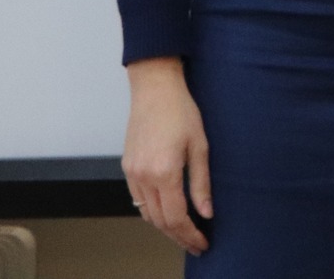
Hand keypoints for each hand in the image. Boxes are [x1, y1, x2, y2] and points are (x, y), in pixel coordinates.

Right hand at [121, 57, 211, 254]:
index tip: (202, 243)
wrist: (155, 89)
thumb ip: (201, 183)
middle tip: (195, 244)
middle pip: (159, 221)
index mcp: (164, 172)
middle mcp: (143, 176)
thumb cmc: (181, 111)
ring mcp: (132, 172)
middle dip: (178, 236)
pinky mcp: (127, 166)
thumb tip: (206, 212)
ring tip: (184, 232)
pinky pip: (138, 199)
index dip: (189, 235)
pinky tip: (166, 211)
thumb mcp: (200, 146)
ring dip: (164, 226)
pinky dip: (152, 211)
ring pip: (146, 213)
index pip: (176, 217)